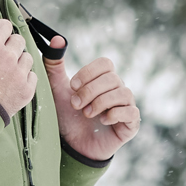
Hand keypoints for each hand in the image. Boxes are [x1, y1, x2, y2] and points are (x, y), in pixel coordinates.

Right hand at [0, 15, 35, 117]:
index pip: (5, 25)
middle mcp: (8, 57)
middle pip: (18, 40)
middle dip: (8, 45)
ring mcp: (18, 75)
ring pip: (27, 58)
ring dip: (17, 62)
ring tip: (3, 72)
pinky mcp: (25, 91)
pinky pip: (32, 77)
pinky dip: (23, 79)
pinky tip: (9, 84)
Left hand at [44, 47, 139, 161]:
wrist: (73, 146)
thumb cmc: (68, 116)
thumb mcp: (57, 90)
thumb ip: (54, 65)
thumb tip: (57, 39)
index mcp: (102, 79)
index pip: (105, 63)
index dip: (89, 72)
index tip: (72, 85)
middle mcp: (117, 89)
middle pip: (112, 78)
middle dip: (90, 91)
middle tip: (75, 104)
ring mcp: (126, 106)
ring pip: (122, 93)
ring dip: (100, 103)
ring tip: (86, 114)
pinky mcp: (131, 123)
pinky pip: (131, 112)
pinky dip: (114, 114)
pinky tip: (101, 121)